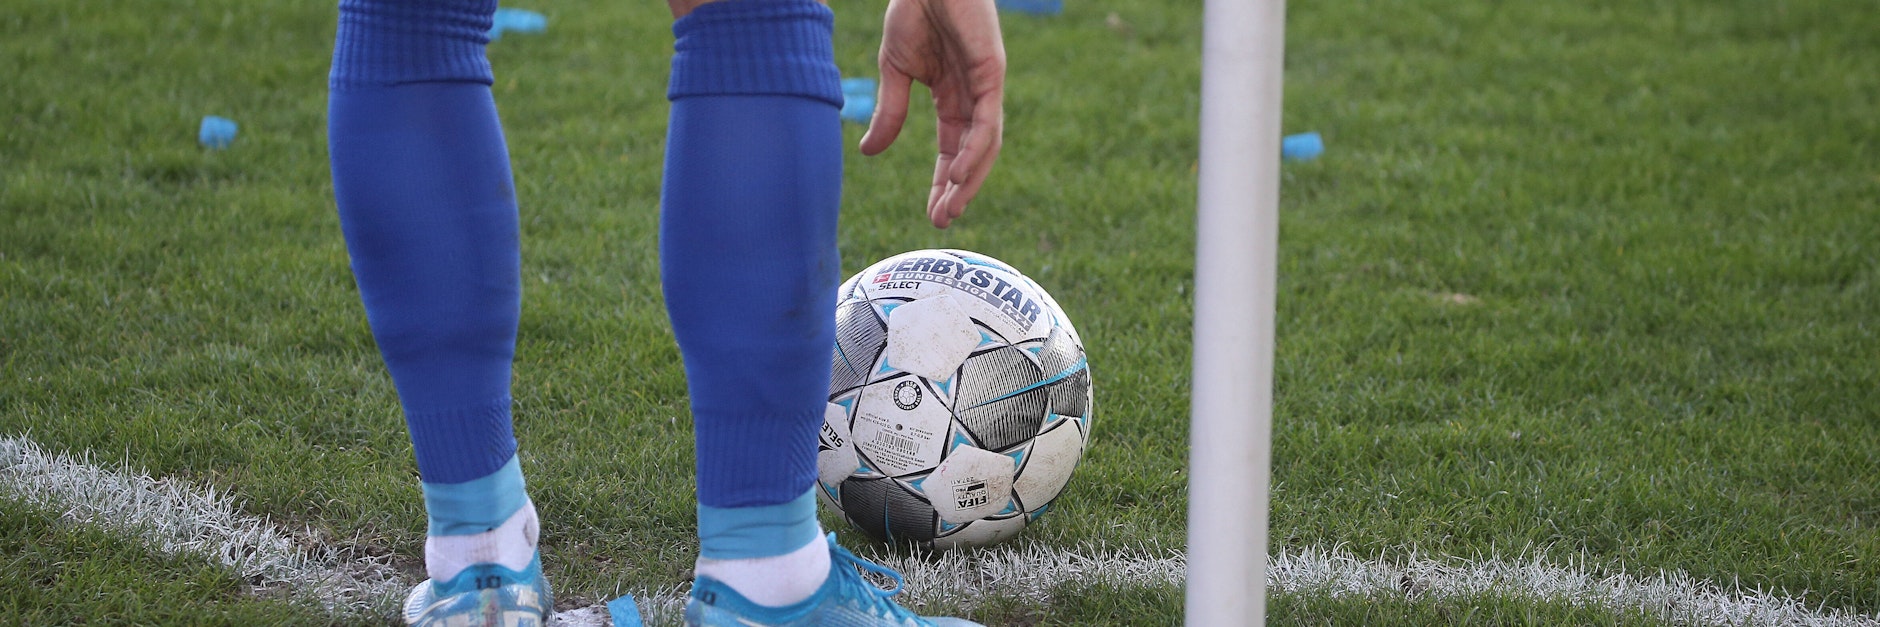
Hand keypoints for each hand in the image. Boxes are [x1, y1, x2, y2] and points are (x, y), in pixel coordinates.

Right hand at [859, 0, 1005, 228]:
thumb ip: (889, 111)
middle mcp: (974, 97)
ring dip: (970, 179)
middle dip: (959, 189)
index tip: (931, 212)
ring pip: (985, 145)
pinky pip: (988, 121)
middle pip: (972, 154)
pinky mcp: (992, 72)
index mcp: (952, 97)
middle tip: (943, 221)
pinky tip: (962, 173)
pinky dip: (977, 149)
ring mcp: (986, 86)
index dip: (943, 181)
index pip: (952, 148)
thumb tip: (870, 153)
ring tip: (952, 207)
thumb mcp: (894, 70)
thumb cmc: (913, 11)